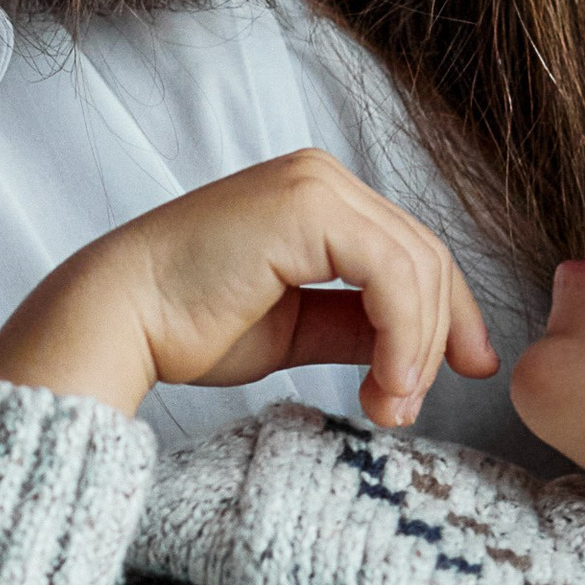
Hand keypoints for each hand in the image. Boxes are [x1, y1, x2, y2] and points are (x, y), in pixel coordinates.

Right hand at [0, 151, 495, 428]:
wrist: (119, 320)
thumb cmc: (186, 325)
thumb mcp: (297, 328)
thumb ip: (357, 327)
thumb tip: (422, 352)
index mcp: (317, 197)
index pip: (412, 251)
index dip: (449, 316)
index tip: (465, 372)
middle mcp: (322, 177)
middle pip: (426, 257)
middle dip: (436, 340)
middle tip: (409, 407)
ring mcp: (316, 185)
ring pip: (418, 267)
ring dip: (417, 349)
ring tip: (388, 406)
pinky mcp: (309, 207)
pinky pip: (393, 274)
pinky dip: (404, 336)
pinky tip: (384, 383)